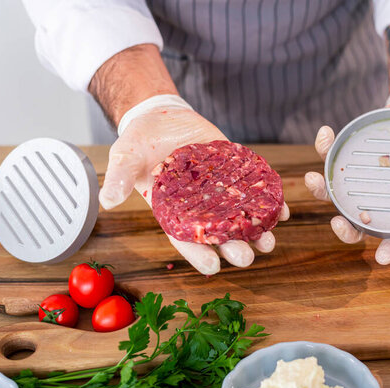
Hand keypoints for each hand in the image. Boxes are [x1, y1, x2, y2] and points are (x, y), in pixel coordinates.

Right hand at [99, 95, 289, 274]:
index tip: (212, 267)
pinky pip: (254, 189)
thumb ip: (119, 177)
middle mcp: (199, 207)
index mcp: (172, 212)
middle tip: (248, 257)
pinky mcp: (234, 171)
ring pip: (240, 217)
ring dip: (256, 230)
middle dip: (233, 247)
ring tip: (269, 240)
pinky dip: (268, 200)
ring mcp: (220, 191)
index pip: (186, 239)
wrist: (162, 118)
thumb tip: (107, 200)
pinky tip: (282, 210)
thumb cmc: (140, 143)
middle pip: (218, 234)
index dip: (198, 254)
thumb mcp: (124, 156)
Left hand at [305, 78, 389, 264]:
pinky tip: (325, 133)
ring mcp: (366, 178)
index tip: (381, 258)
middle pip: (362, 223)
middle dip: (346, 230)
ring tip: (313, 178)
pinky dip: (325, 147)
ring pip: (338, 193)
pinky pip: (334, 156)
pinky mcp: (353, 156)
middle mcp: (384, 197)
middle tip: (336, 222)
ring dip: (321, 191)